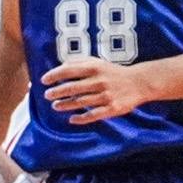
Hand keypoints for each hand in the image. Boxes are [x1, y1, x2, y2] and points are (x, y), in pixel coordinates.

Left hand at [42, 56, 157, 124]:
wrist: (139, 83)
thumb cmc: (113, 72)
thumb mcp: (98, 62)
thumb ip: (80, 62)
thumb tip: (60, 65)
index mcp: (94, 68)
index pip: (69, 70)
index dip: (54, 75)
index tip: (44, 80)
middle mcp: (99, 81)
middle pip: (72, 88)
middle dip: (57, 92)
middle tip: (46, 95)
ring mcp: (105, 96)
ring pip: (80, 102)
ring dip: (65, 105)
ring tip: (55, 106)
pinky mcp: (112, 108)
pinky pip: (93, 115)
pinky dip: (81, 118)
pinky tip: (71, 119)